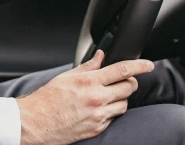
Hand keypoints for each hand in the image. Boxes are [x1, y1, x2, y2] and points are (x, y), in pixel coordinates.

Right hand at [17, 51, 152, 144]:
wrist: (36, 122)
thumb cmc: (48, 99)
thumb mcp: (66, 77)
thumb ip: (88, 66)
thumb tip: (101, 56)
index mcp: (88, 82)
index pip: (122, 70)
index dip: (140, 66)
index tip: (149, 65)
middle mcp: (96, 98)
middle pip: (129, 88)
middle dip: (130, 82)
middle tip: (123, 80)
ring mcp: (99, 115)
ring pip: (124, 104)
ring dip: (121, 98)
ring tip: (108, 95)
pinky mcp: (97, 128)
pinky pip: (114, 117)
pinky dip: (111, 111)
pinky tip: (99, 108)